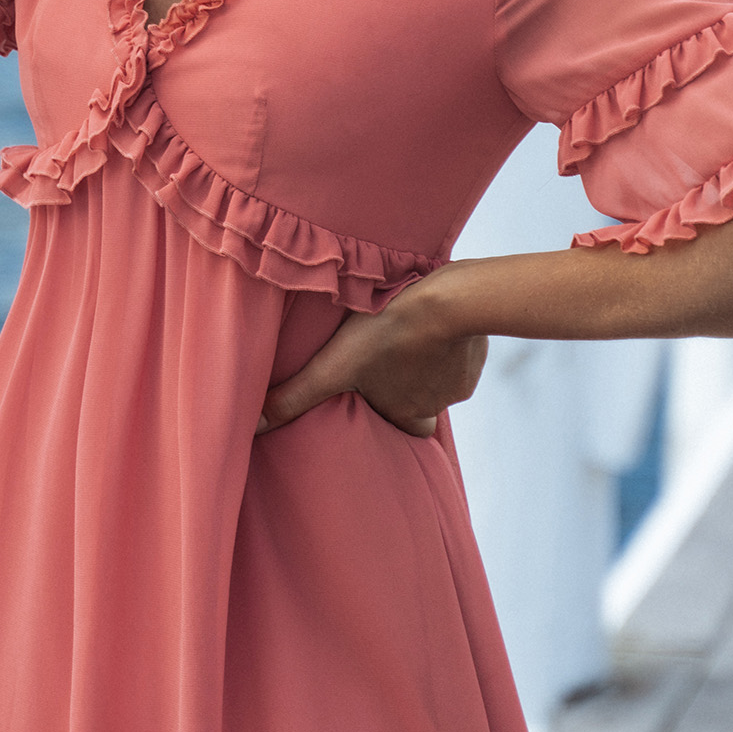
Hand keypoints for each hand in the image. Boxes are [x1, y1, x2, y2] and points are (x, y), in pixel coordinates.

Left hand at [258, 282, 487, 438]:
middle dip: (412, 385)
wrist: (448, 300)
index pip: (409, 430)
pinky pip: (464, 347)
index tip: (386, 402)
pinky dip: (450, 336)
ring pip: (444, 372)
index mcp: (409, 413)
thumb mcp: (333, 365)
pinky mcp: (478, 347)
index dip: (397, 417)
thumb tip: (253, 425)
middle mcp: (440, 403)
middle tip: (395, 361)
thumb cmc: (386, 332)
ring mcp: (463, 376)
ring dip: (430, 356)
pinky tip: (435, 318)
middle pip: (426, 401)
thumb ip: (295, 395)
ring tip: (411, 333)